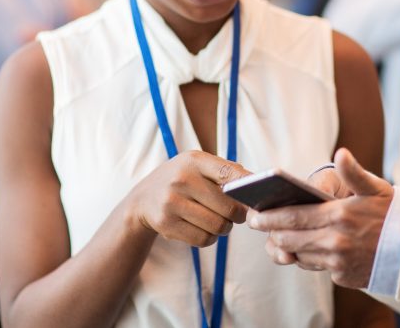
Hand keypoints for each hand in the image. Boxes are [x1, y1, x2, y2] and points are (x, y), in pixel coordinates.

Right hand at [125, 150, 250, 247]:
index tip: (257, 196)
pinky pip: (203, 239)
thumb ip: (226, 171)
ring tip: (220, 221)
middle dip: (238, 215)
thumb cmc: (182, 180)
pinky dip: (210, 238)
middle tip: (236, 215)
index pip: (229, 173)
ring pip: (217, 226)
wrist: (143, 198)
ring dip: (224, 228)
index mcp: (194, 161)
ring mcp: (172, 202)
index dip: (248, 187)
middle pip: (228, 208)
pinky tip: (205, 229)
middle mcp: (182, 179)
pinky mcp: (166, 224)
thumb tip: (256, 184)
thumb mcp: (198, 165)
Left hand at [248, 147, 393, 287]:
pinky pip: (316, 266)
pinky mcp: (343, 276)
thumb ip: (354, 172)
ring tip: (277, 235)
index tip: (254, 214)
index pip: (294, 217)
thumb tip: (340, 153)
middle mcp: (335, 240)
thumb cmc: (393, 214)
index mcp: (339, 215)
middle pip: (290, 238)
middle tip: (258, 224)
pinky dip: (309, 256)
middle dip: (271, 232)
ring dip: (286, 245)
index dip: (270, 217)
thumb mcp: (375, 188)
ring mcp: (338, 261)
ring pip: (300, 254)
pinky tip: (306, 247)